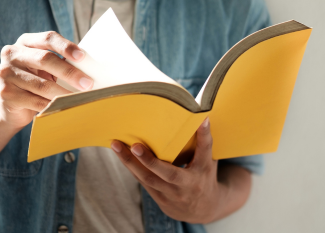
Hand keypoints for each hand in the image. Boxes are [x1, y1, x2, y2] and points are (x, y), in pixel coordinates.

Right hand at [0, 31, 92, 127]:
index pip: (47, 38)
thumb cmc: (36, 82)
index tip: (83, 57)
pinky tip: (64, 108)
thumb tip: (91, 66)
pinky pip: (36, 101)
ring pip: (42, 84)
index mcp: (25, 42)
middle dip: (70, 72)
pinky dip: (53, 106)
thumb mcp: (45, 68)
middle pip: (45, 59)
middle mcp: (12, 54)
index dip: (66, 46)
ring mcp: (6, 73)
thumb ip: (60, 61)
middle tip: (88, 83)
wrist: (10, 108)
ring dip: (64, 93)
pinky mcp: (6, 93)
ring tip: (80, 99)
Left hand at [111, 117, 228, 223]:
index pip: (204, 150)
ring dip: (130, 162)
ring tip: (116, 145)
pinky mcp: (160, 199)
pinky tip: (121, 154)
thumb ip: (202, 142)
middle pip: (168, 173)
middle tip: (135, 145)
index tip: (202, 119)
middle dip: (149, 160)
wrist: (204, 208)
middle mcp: (188, 184)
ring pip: (148, 179)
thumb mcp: (208, 160)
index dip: (204, 135)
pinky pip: (143, 181)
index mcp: (204, 170)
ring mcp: (172, 194)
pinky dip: (132, 167)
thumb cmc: (204, 176)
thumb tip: (200, 115)